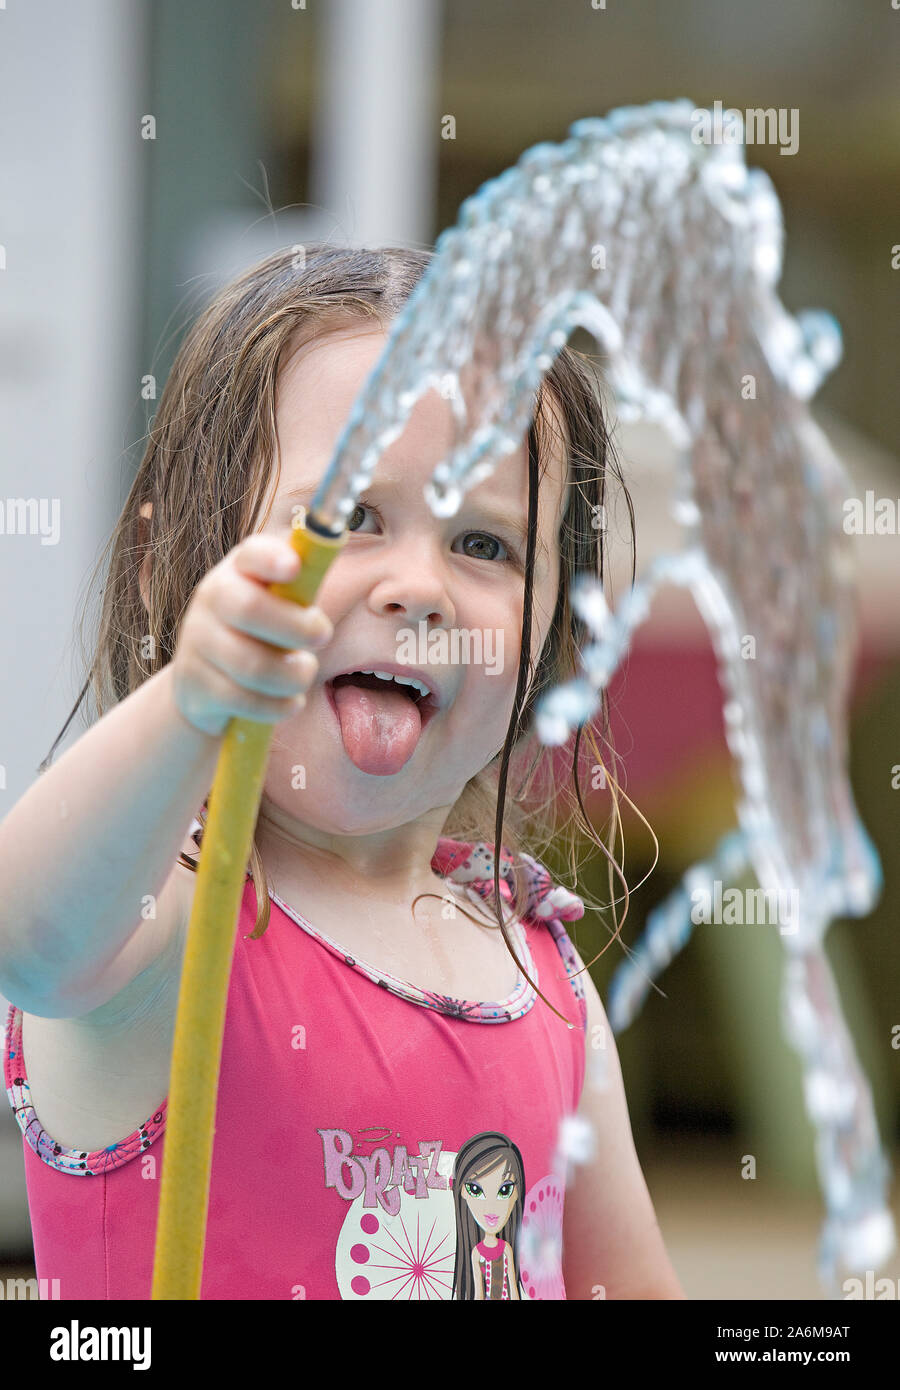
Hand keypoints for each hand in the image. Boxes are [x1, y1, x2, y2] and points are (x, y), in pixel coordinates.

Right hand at [170, 534, 333, 736]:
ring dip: (292, 674)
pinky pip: (243, 700)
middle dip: (295, 627)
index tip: (294, 568)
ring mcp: (197, 642)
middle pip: (249, 608)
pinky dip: (277, 706)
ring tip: (304, 673)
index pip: (251, 555)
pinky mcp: (195, 685)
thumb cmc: (259, 635)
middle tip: (323, 636)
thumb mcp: (279, 605)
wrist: (204, 685)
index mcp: (238, 571)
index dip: (271, 558)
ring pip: (251, 664)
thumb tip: (334, 547)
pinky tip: (291, 702)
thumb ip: (302, 587)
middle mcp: (211, 599)